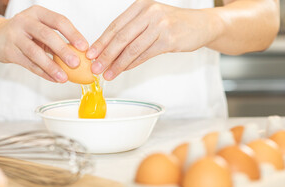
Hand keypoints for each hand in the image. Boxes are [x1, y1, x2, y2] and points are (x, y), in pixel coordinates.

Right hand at [0, 5, 87, 82]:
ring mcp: (15, 36)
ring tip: (64, 77)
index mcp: (38, 13)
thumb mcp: (40, 30)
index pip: (59, 21)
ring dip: (51, 66)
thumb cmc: (24, 33)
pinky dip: (43, 73)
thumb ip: (57, 40)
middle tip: (76, 63)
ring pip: (35, 52)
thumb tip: (80, 56)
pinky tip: (54, 79)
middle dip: (63, 50)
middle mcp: (25, 21)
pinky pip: (29, 64)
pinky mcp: (9, 51)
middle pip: (47, 35)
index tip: (84, 47)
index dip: (73, 34)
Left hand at [86, 0, 220, 79]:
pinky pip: (145, 55)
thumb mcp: (150, 22)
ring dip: (117, 64)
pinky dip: (132, 64)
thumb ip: (132, 33)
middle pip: (121, 37)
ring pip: (132, 48)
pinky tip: (123, 70)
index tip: (90, 54)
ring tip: (107, 74)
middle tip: (95, 68)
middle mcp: (149, 13)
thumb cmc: (173, 24)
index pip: (115, 26)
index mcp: (140, 6)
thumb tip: (109, 52)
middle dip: (105, 55)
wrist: (201, 25)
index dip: (101, 42)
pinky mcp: (168, 39)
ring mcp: (160, 25)